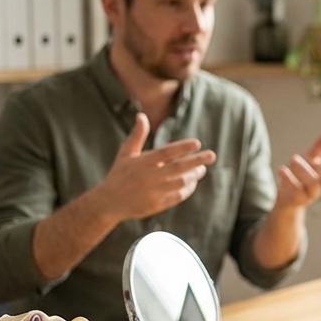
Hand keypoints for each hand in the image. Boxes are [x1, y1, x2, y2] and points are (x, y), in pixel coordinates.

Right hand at [94, 113, 216, 221]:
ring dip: (194, 175)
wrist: (108, 202)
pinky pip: (177, 196)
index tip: (197, 143)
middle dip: (197, 161)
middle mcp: (149, 177)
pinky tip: (193, 182)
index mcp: (142, 162)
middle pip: (178, 167)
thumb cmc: (119, 174)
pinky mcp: (156, 205)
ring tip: (202, 168)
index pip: (166, 152)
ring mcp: (153, 192)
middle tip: (212, 155)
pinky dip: (187, 189)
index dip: (183, 147)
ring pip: (181, 182)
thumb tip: (141, 115)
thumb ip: (137, 135)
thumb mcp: (125, 153)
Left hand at [275, 127, 320, 209]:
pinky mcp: (297, 199)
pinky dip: (288, 179)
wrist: (287, 201)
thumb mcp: (310, 159)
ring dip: (304, 170)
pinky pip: (295, 191)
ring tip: (293, 158)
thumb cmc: (301, 176)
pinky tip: (281, 169)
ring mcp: (310, 193)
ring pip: (312, 184)